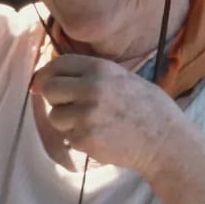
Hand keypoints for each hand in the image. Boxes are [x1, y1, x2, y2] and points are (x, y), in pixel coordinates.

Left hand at [30, 54, 184, 174]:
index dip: (46, 73)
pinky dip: (79, 139)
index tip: (40, 83)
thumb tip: (54, 76)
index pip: (59, 63)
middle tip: (68, 106)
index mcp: (101, 69)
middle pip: (50, 88)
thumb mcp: (123, 78)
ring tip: (90, 124)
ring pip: (55, 116)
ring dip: (66, 122)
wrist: (165, 140)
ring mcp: (87, 115)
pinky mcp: (85, 138)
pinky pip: (68, 137)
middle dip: (54, 99)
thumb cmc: (147, 108)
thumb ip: (91, 75)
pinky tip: (100, 137)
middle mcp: (91, 88)